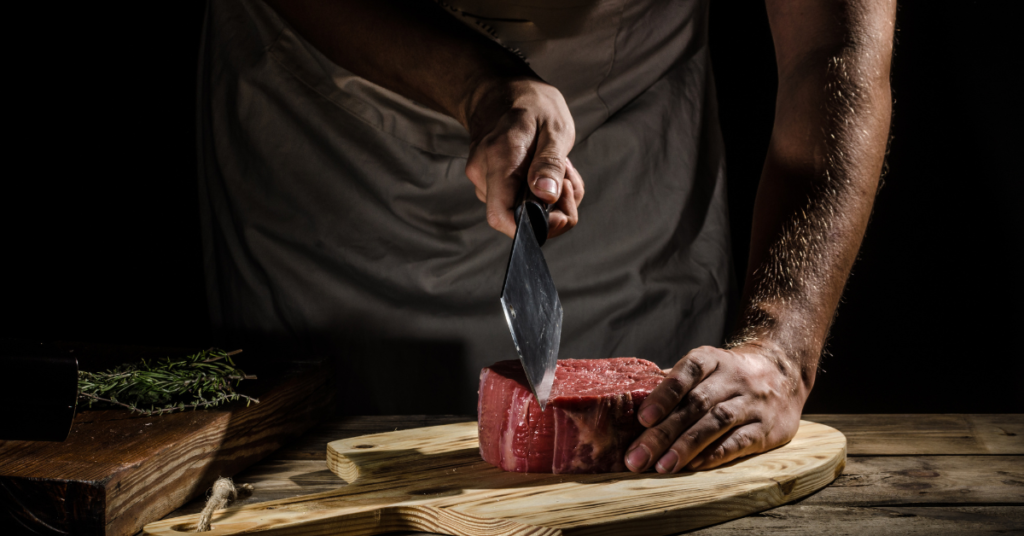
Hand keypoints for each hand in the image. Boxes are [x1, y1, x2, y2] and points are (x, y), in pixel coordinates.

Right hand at [464, 78, 583, 238]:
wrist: (502, 89)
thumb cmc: (531, 104)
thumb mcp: (554, 127)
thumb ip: (550, 162)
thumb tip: (546, 194)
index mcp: (499, 159)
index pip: (502, 216)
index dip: (532, 227)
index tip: (560, 213)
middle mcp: (483, 173)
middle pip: (516, 217)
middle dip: (553, 208)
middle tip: (570, 178)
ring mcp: (483, 179)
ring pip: (519, 210)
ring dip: (550, 198)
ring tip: (560, 167)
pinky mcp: (489, 181)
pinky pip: (517, 200)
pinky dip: (539, 192)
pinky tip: (547, 169)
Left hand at [624, 344, 806, 472]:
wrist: (783, 374)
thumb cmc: (728, 376)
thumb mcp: (706, 367)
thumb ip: (674, 383)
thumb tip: (632, 400)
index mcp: (712, 360)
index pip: (687, 372)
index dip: (664, 395)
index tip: (642, 418)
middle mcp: (734, 378)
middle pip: (696, 404)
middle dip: (663, 432)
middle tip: (638, 457)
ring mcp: (752, 403)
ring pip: (716, 422)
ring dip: (686, 446)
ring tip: (661, 466)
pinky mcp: (767, 428)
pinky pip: (739, 441)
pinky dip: (714, 454)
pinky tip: (693, 466)